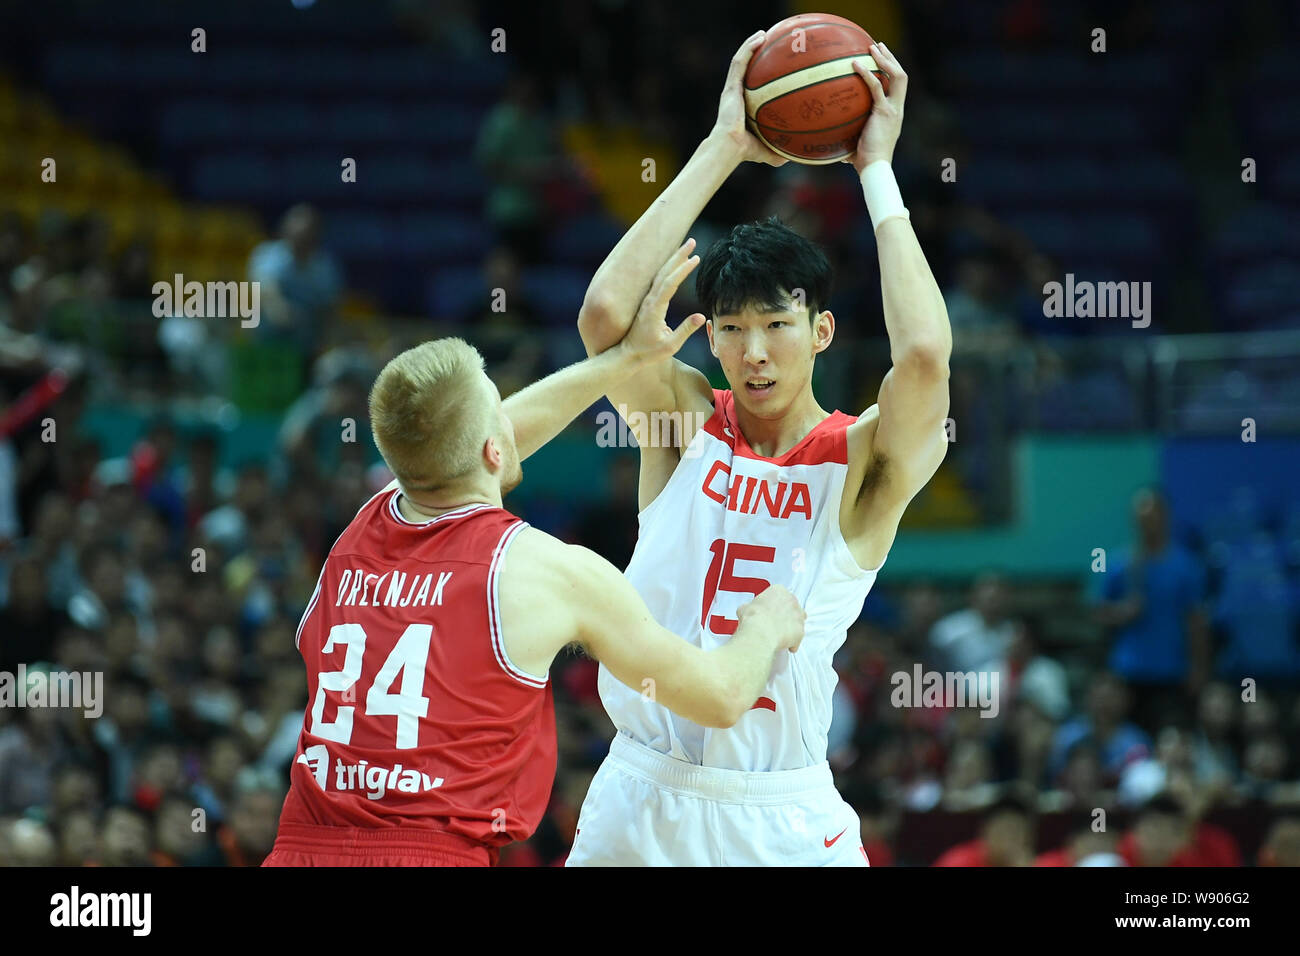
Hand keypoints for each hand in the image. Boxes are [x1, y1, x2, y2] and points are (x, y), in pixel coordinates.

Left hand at [616, 238, 705, 366]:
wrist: (626, 355)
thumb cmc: (647, 353)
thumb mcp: (670, 346)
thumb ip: (685, 330)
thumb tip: (701, 316)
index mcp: (654, 308)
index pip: (670, 284)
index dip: (682, 270)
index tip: (695, 258)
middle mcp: (650, 300)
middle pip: (665, 272)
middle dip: (679, 256)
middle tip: (692, 241)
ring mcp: (647, 300)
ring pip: (661, 274)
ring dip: (674, 259)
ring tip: (687, 248)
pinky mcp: (647, 302)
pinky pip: (658, 280)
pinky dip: (668, 268)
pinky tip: (674, 262)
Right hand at [709, 29, 788, 167]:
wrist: (729, 147)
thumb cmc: (744, 151)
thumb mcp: (766, 151)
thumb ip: (777, 153)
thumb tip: (793, 157)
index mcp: (742, 105)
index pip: (750, 86)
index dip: (758, 74)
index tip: (771, 67)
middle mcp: (736, 94)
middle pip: (745, 69)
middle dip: (755, 55)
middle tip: (769, 45)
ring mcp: (732, 89)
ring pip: (741, 60)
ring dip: (751, 45)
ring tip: (764, 34)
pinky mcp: (730, 86)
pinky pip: (740, 62)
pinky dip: (748, 48)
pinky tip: (760, 37)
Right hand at [737, 584, 805, 652]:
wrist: (760, 632)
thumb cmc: (753, 618)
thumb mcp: (744, 607)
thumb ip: (750, 607)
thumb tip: (747, 611)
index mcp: (778, 591)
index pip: (779, 595)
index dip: (774, 605)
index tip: (769, 610)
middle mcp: (792, 601)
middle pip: (792, 607)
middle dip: (785, 614)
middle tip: (775, 622)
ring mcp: (798, 616)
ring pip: (798, 621)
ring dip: (791, 628)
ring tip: (781, 635)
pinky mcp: (800, 631)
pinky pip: (797, 639)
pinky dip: (792, 643)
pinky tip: (785, 646)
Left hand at [841, 41, 907, 172]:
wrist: (874, 168)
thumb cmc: (863, 161)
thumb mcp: (857, 142)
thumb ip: (849, 133)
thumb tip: (829, 136)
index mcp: (895, 114)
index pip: (898, 87)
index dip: (891, 71)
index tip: (881, 59)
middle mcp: (898, 109)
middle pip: (901, 77)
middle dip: (891, 58)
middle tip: (878, 46)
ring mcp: (893, 109)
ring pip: (897, 77)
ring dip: (886, 60)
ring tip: (872, 47)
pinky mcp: (884, 112)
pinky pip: (876, 87)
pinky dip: (867, 74)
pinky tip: (855, 65)